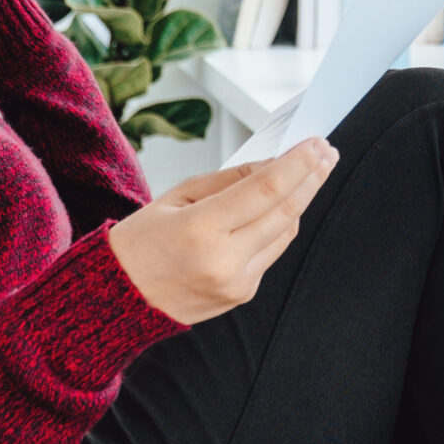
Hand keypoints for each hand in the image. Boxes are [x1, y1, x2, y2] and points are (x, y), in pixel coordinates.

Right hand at [106, 139, 337, 323]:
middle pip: (286, 211)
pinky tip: (279, 207)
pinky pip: (272, 253)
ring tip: (308, 174)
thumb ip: (230, 179)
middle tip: (327, 153)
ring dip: (300, 201)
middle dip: (312, 178)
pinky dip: (278, 226)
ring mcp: (236, 283)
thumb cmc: (140, 241)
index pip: (267, 189)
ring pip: (286, 232)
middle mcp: (224, 261)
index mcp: (201, 230)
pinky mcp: (242, 295)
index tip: (318, 144)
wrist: (117, 298)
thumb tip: (274, 164)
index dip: (298, 164)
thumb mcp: (177, 195)